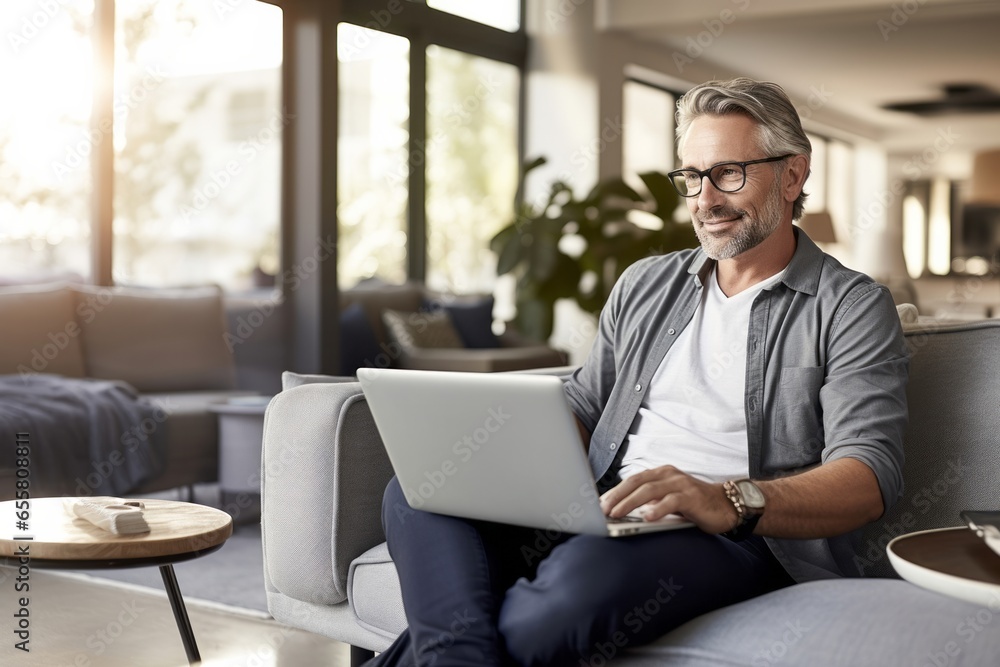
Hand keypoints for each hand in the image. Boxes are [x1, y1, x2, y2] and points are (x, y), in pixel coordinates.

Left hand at [599, 465, 737, 533]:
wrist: (727, 505)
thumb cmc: (695, 504)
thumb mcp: (669, 500)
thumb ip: (651, 502)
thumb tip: (624, 512)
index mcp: (661, 473)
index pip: (633, 480)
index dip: (615, 491)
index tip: (599, 503)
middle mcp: (669, 475)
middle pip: (637, 482)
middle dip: (617, 496)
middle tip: (603, 510)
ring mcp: (681, 484)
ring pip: (650, 491)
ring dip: (630, 502)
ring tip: (616, 513)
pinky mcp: (692, 497)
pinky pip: (671, 502)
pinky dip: (657, 509)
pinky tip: (647, 518)